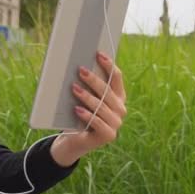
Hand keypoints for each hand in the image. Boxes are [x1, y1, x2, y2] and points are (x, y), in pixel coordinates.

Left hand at [51, 51, 126, 166]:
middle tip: (80, 70)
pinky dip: (86, 115)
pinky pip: (97, 122)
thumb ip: (87, 85)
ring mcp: (116, 123)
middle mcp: (120, 109)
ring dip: (87, 97)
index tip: (98, 54)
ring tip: (74, 88)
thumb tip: (79, 65)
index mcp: (118, 96)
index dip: (109, 65)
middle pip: (108, 91)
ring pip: (101, 106)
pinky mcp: (109, 135)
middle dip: (93, 80)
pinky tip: (77, 109)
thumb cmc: (79, 113)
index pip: (117, 77)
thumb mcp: (84, 97)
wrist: (74, 139)